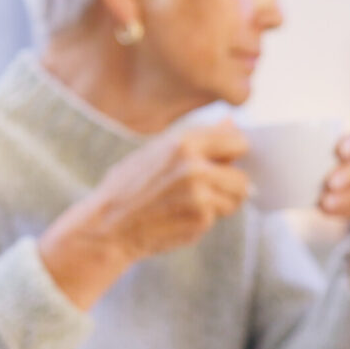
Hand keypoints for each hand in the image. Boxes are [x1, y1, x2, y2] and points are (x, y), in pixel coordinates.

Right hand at [39, 121, 250, 310]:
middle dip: (229, 186)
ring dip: (220, 205)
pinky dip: (203, 220)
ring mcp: (199, 195)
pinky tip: (178, 218)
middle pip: (242, 177)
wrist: (107, 226)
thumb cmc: (128, 187)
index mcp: (183, 142)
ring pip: (235, 200)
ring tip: (189, 205)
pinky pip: (217, 218)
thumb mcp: (157, 151)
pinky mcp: (200, 220)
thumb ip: (197, 138)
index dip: (232, 155)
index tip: (224, 163)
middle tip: (205, 192)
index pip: (238, 141)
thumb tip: (231, 122)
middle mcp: (194, 166)